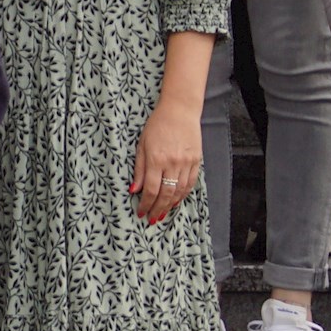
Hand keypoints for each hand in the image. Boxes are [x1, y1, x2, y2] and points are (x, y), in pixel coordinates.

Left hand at [129, 98, 200, 225]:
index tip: (140, 212)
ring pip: (179, 191)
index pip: (150, 189)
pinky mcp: (196, 161)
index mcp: (156, 158)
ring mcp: (186, 163)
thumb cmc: (157, 125)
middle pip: (165, 194)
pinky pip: (190, 184)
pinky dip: (182, 195)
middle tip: (151, 219)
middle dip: (157, 209)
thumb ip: (139, 168)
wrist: (180, 111)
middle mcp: (172, 163)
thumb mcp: (141, 144)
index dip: (145, 204)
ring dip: (170, 206)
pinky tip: (175, 201)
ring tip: (162, 214)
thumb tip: (134, 190)